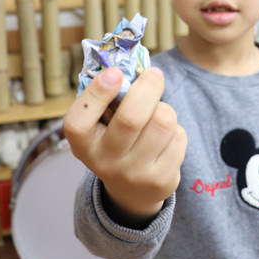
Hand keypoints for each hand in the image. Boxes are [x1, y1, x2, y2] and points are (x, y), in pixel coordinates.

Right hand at [63, 66, 186, 224]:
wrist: (132, 189)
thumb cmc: (115, 139)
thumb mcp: (101, 124)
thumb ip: (110, 98)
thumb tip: (138, 68)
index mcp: (82, 143)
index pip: (79, 119)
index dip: (97, 92)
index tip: (115, 72)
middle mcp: (104, 161)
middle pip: (131, 118)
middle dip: (148, 87)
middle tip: (154, 74)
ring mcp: (133, 174)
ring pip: (162, 121)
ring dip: (164, 108)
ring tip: (157, 112)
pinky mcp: (161, 180)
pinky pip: (178, 136)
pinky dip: (176, 128)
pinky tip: (165, 136)